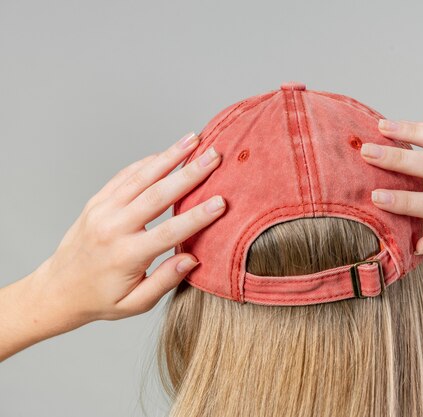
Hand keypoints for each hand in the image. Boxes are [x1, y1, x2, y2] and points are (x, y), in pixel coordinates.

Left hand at [33, 132, 224, 322]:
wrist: (57, 290)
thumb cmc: (100, 299)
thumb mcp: (134, 304)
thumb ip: (165, 281)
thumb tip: (192, 259)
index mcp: (126, 255)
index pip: (169, 231)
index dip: (198, 216)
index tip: (221, 202)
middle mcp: (113, 228)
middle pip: (157, 195)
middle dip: (189, 174)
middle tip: (213, 157)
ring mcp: (102, 211)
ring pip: (141, 177)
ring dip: (169, 156)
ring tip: (193, 140)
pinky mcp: (97, 202)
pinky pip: (125, 176)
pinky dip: (147, 162)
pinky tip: (167, 152)